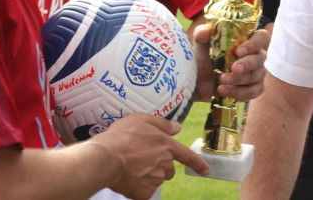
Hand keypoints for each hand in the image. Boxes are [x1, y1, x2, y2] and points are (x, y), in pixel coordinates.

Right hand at [92, 114, 207, 198]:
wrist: (106, 158)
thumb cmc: (122, 136)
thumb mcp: (142, 119)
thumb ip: (162, 124)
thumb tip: (177, 127)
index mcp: (168, 146)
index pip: (189, 157)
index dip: (199, 164)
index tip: (206, 171)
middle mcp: (165, 165)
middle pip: (168, 168)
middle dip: (159, 164)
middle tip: (140, 157)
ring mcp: (155, 181)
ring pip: (156, 178)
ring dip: (147, 173)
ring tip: (130, 164)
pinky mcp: (144, 193)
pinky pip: (144, 189)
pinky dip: (137, 185)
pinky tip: (127, 175)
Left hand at [193, 24, 269, 101]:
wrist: (198, 79)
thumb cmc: (204, 56)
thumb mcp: (201, 43)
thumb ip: (202, 33)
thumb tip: (204, 32)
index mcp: (247, 41)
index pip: (262, 37)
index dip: (255, 43)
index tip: (240, 50)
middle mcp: (255, 56)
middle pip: (260, 58)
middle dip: (247, 64)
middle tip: (234, 68)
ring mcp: (256, 74)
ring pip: (255, 76)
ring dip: (239, 79)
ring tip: (222, 80)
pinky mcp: (252, 89)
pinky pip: (253, 92)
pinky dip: (239, 92)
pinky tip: (224, 90)